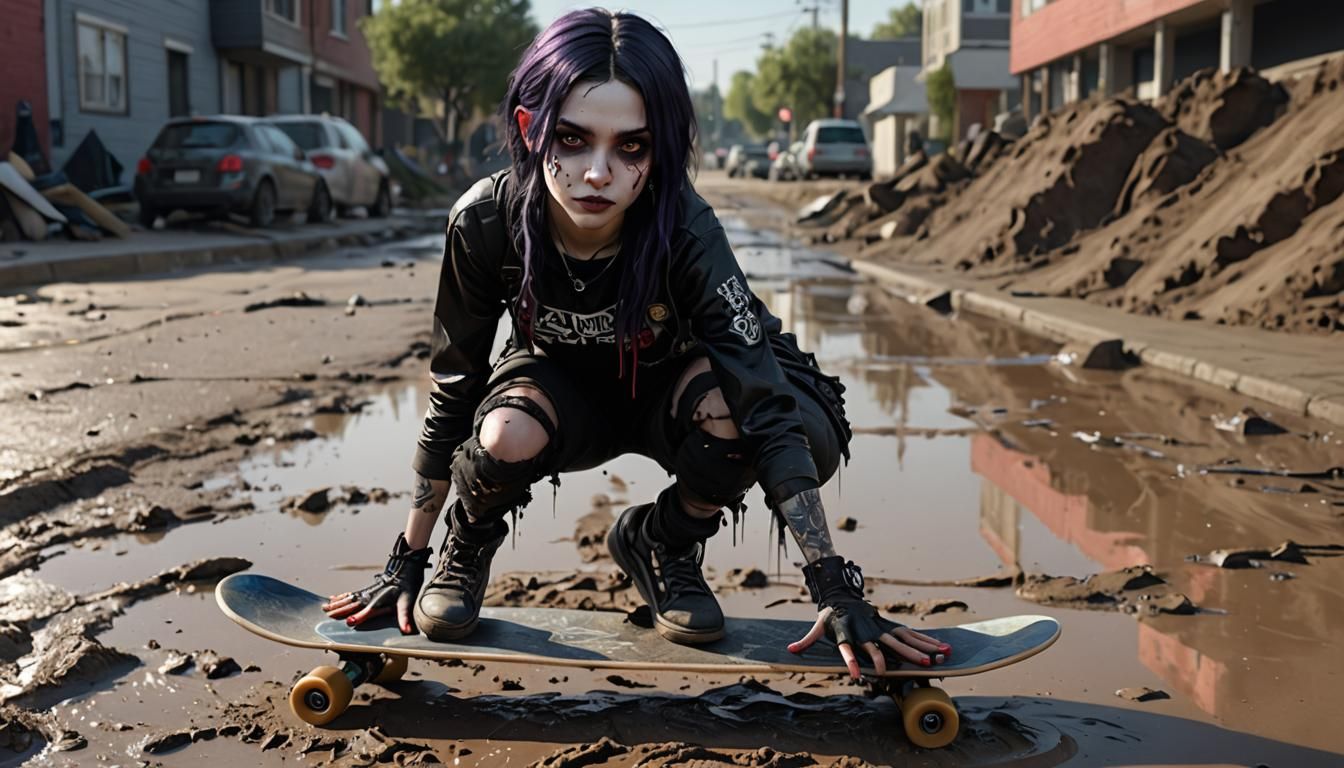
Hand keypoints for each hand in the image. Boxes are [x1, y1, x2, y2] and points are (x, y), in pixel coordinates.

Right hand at [322, 533, 430, 633]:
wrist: (403, 570)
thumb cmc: (405, 588)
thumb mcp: (406, 602)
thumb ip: (404, 617)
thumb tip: (407, 630)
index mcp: (379, 602)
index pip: (367, 611)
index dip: (359, 616)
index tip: (349, 622)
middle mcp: (369, 597)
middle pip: (352, 605)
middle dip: (340, 610)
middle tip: (327, 615)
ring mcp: (365, 593)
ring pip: (348, 599)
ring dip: (336, 603)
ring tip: (325, 607)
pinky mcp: (365, 590)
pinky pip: (350, 594)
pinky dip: (340, 597)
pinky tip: (332, 598)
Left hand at [787, 556, 951, 678]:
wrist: (841, 596)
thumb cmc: (829, 616)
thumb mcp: (816, 627)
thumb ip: (805, 640)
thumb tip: (789, 650)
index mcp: (847, 633)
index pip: (848, 649)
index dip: (851, 662)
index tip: (857, 676)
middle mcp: (867, 630)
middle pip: (885, 645)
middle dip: (904, 654)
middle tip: (922, 664)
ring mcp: (880, 627)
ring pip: (903, 639)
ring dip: (922, 648)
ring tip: (941, 657)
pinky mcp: (889, 625)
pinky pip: (909, 634)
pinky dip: (926, 641)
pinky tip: (942, 648)